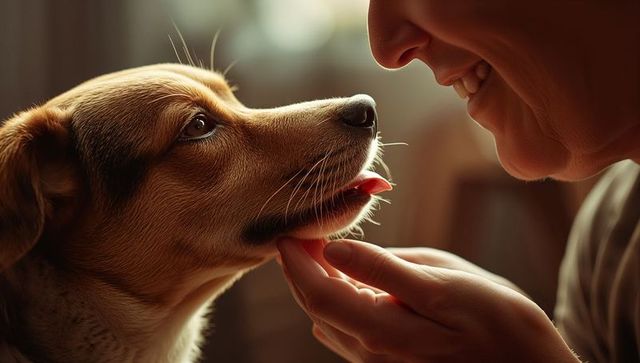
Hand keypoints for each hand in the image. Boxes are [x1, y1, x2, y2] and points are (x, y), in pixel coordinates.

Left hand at [277, 239, 578, 362]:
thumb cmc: (495, 319)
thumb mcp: (442, 283)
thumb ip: (382, 269)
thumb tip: (335, 251)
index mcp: (382, 330)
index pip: (319, 294)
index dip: (296, 262)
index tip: (288, 231)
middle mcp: (371, 353)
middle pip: (316, 308)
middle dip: (299, 270)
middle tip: (298, 234)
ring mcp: (378, 361)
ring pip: (327, 320)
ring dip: (315, 285)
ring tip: (317, 250)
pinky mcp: (388, 361)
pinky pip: (347, 330)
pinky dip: (336, 300)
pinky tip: (346, 278)